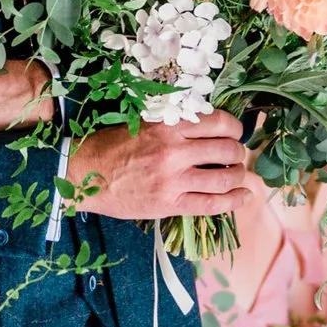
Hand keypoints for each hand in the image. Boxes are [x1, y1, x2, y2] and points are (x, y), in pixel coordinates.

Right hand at [62, 112, 257, 220]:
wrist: (83, 175)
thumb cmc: (110, 147)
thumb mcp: (142, 124)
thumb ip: (174, 125)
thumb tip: (207, 126)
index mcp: (168, 126)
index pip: (218, 122)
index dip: (235, 127)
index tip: (235, 132)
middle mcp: (175, 151)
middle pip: (227, 149)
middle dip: (238, 152)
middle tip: (236, 154)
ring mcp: (174, 180)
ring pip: (225, 178)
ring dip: (238, 175)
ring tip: (238, 175)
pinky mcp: (170, 204)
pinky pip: (212, 204)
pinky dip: (234, 201)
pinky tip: (243, 197)